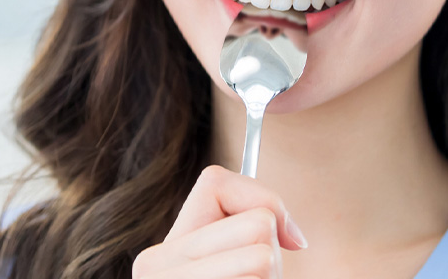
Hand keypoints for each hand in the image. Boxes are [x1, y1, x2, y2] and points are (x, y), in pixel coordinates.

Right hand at [132, 165, 308, 278]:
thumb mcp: (234, 262)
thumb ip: (247, 226)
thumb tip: (294, 236)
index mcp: (160, 253)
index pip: (216, 181)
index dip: (260, 202)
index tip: (271, 242)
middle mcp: (153, 267)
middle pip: (256, 222)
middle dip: (271, 256)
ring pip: (263, 256)